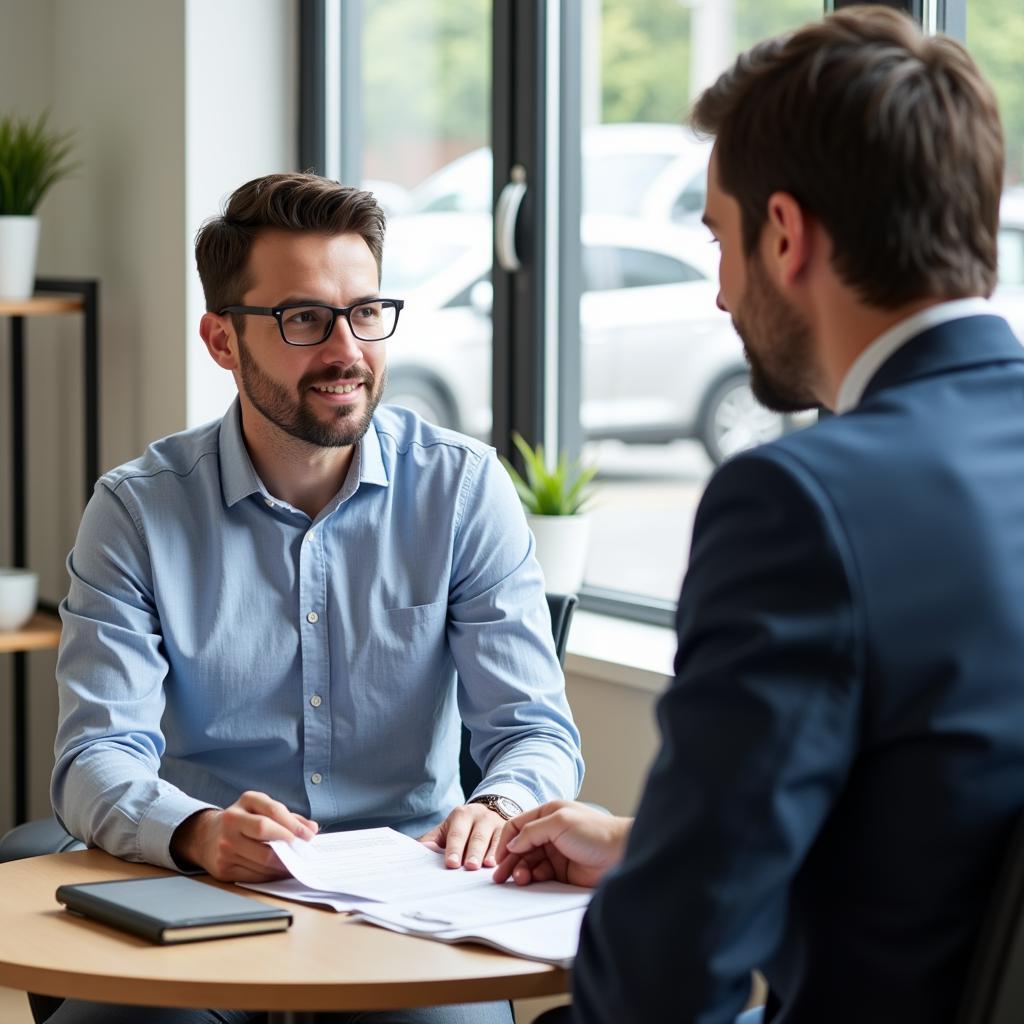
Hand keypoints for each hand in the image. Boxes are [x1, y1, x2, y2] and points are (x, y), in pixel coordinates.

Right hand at [170, 790, 318, 881]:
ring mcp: (225, 846)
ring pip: (261, 858)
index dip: (293, 825)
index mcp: (246, 801)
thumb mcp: (263, 809)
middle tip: (302, 851)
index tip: (308, 836)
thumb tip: (312, 829)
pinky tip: (279, 871)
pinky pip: (253, 875)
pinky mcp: (223, 868)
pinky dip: (270, 875)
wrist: (205, 836)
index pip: (273, 811)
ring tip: (295, 864)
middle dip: (288, 844)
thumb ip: (289, 817)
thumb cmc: (244, 820)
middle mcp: (231, 821)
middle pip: (264, 832)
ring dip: (283, 864)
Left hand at [418, 803, 506, 868]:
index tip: (451, 863)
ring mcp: (497, 823)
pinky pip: (508, 843)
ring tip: (487, 866)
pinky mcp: (509, 831)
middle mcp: (481, 816)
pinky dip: (505, 854)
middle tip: (469, 866)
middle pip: (477, 837)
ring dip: (491, 854)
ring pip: (494, 839)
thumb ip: (433, 840)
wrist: (486, 814)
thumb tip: (420, 849)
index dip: (454, 849)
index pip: (457, 834)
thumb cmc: (462, 828)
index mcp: (462, 815)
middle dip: (473, 852)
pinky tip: (502, 863)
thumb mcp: (446, 830)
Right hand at [493, 800, 632, 887]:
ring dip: (520, 871)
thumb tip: (512, 844)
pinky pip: (540, 875)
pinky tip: (530, 881)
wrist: (621, 854)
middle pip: (521, 846)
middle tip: (499, 877)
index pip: (518, 825)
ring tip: (520, 879)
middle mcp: (550, 832)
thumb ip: (532, 831)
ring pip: (529, 862)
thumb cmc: (594, 832)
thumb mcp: (559, 823)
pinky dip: (533, 879)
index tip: (497, 857)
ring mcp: (556, 852)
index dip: (506, 841)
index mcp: (548, 814)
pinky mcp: (562, 871)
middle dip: (509, 860)